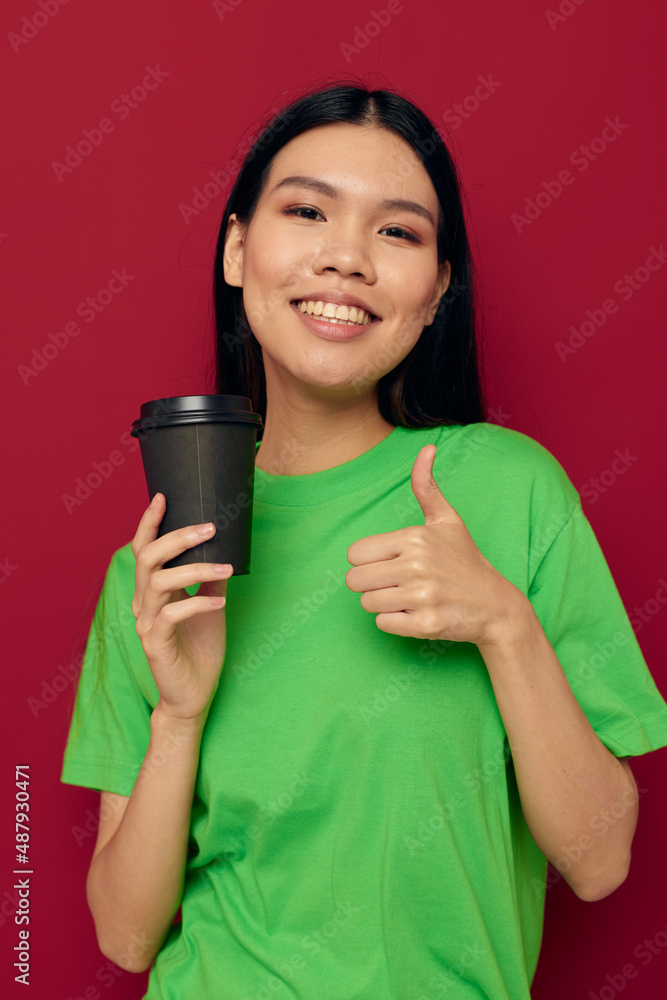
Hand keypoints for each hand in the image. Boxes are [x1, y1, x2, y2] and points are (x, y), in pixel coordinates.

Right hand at [131, 493, 232, 722]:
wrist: (193, 695)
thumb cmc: (199, 649)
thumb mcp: (211, 606)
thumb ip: (211, 578)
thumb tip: (225, 547)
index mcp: (153, 592)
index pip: (145, 550)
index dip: (149, 523)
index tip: (164, 497)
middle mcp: (144, 604)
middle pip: (148, 559)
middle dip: (177, 537)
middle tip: (208, 527)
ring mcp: (147, 624)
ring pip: (159, 583)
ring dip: (194, 569)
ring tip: (226, 566)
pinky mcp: (156, 645)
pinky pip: (172, 616)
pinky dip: (198, 603)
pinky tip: (221, 601)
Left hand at [346, 445, 526, 646]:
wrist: (495, 605)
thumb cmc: (465, 560)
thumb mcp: (447, 520)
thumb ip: (427, 486)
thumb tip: (427, 447)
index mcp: (414, 537)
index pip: (354, 554)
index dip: (367, 561)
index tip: (390, 564)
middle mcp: (417, 565)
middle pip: (354, 580)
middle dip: (370, 584)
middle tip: (396, 584)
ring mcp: (422, 596)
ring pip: (367, 603)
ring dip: (383, 604)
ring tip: (409, 598)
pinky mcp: (425, 624)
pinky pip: (382, 624)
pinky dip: (395, 622)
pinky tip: (417, 613)